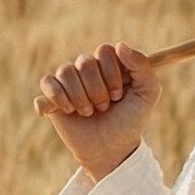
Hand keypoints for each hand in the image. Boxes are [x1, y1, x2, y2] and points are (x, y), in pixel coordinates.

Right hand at [37, 41, 161, 179]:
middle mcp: (88, 68)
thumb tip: (120, 45)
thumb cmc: (130, 121)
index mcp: (110, 63)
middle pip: (84, 61)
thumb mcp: (147, 94)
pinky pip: (47, 82)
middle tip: (104, 107)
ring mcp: (69, 81)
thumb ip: (142, 67)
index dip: (111, 74)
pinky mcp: (52, 96)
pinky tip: (69, 111)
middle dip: (97, 90)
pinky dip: (57, 97)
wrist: (110, 150)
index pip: (104, 51)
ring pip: (65, 71)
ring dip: (80, 97)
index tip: (119, 95)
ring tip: (88, 113)